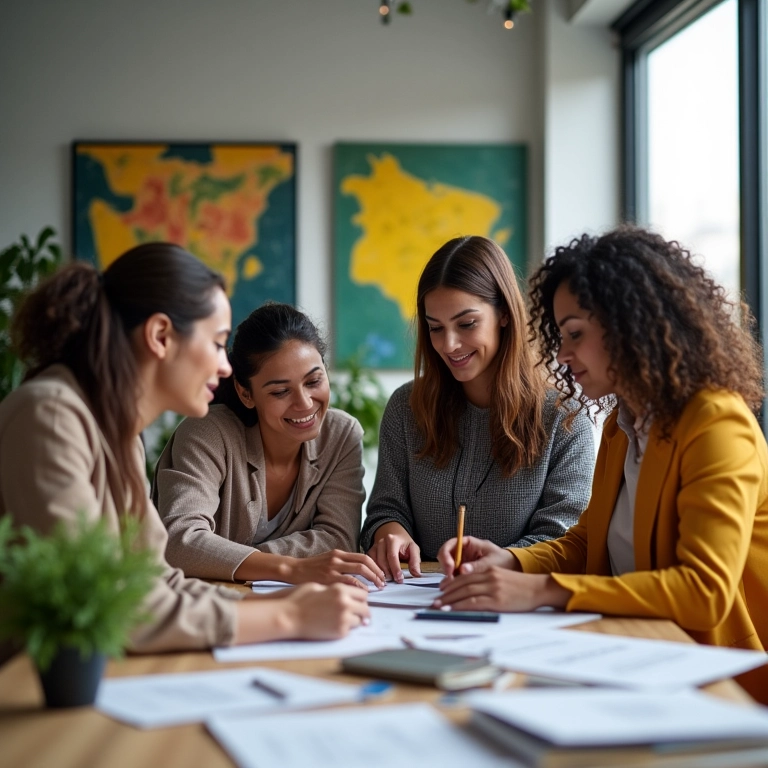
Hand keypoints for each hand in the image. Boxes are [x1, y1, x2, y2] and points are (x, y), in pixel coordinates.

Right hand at [284, 583, 370, 639]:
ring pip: (360, 620)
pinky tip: (337, 625)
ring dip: (356, 619)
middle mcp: (345, 602)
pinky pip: (351, 630)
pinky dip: (347, 628)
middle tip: (357, 612)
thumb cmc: (299, 599)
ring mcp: (343, 618)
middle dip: (362, 609)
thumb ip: (335, 589)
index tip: (359, 601)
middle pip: (365, 607)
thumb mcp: (318, 586)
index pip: (363, 593)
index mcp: (340, 589)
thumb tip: (345, 593)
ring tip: (347, 619)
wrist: (288, 617)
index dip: (360, 597)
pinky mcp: (339, 632)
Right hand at [285, 550, 385, 589]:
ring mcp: (333, 568)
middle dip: (377, 573)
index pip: (363, 557)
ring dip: (372, 580)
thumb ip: (342, 564)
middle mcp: (337, 559)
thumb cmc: (311, 569)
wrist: (294, 571)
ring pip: (359, 571)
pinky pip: (349, 582)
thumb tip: (360, 572)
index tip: (381, 574)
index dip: (375, 566)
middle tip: (383, 582)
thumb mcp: (328, 561)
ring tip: (377, 588)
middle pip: (364, 563)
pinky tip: (363, 593)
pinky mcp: (328, 579)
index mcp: (338, 553)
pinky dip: (359, 587)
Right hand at [367, 522, 420, 582]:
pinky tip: (380, 577)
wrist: (394, 534)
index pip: (392, 556)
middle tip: (394, 581)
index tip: (399, 579)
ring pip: (374, 562)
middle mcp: (381, 542)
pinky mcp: (370, 551)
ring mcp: (375, 546)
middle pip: (382, 560)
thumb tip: (416, 574)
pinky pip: (370, 563)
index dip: (395, 569)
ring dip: (380, 573)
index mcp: (393, 540)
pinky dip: (374, 570)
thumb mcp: (413, 549)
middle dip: (388, 573)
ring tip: (388, 581)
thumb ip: (415, 561)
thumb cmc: (404, 544)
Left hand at [433, 568, 569, 612]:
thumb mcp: (503, 580)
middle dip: (447, 592)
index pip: (465, 576)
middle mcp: (489, 577)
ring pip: (465, 592)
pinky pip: (473, 602)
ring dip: (449, 600)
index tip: (442, 590)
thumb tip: (471, 593)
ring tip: (439, 606)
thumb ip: (488, 583)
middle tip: (436, 599)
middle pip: (462, 583)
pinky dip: (460, 606)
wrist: (539, 589)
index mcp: (489, 571)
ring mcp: (492, 588)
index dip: (451, 583)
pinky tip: (451, 609)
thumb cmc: (522, 588)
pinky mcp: (496, 600)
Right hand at [437, 536, 517, 587]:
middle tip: (450, 578)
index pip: (450, 545)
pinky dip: (452, 583)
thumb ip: (477, 566)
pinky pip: (453, 577)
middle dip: (445, 567)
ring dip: (448, 576)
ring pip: (447, 568)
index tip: (450, 566)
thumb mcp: (491, 562)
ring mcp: (461, 563)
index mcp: (468, 543)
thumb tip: (462, 569)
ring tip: (454, 585)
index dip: (446, 555)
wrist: (511, 569)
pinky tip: (456, 589)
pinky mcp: (462, 574)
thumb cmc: (503, 560)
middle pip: (445, 556)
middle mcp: (462, 552)